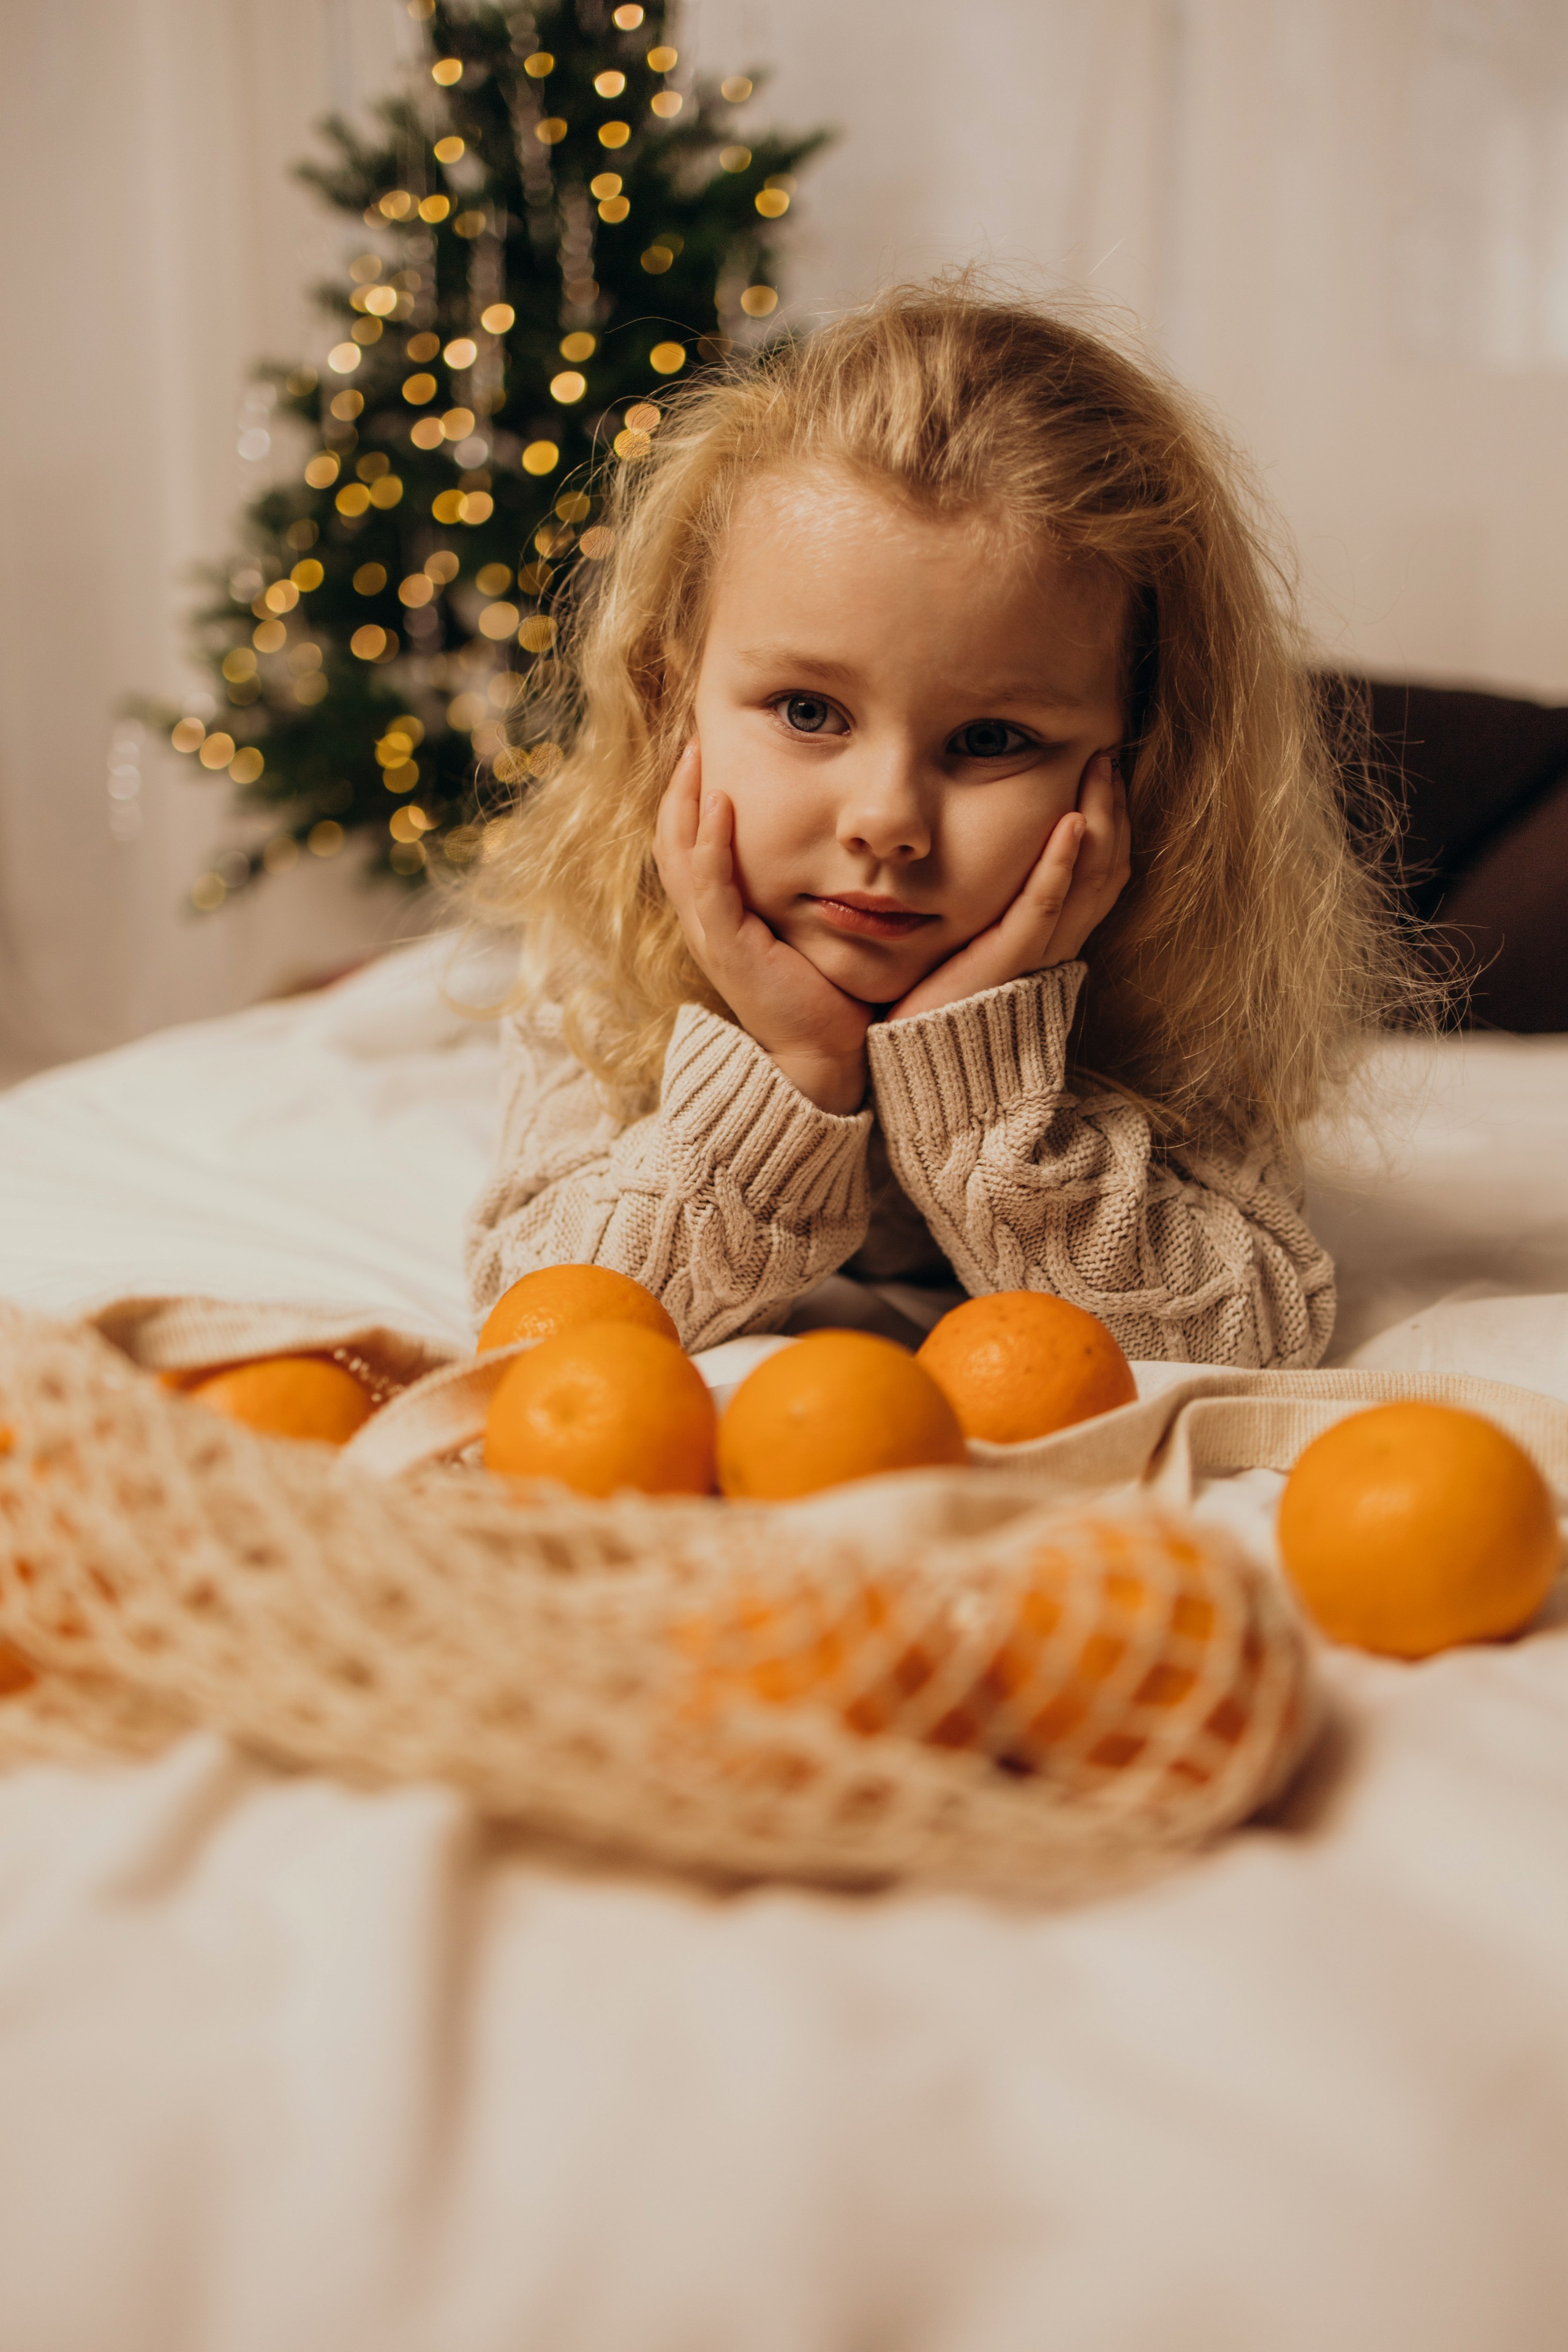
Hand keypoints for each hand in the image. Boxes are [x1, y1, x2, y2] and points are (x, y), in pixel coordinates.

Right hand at [654, 742, 871, 1113]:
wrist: (824, 1060)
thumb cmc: (827, 997)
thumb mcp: (813, 931)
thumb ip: (811, 891)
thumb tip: (839, 848)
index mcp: (723, 917)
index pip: (692, 845)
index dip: (693, 798)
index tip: (710, 750)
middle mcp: (707, 923)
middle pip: (672, 840)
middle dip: (679, 786)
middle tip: (695, 735)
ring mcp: (711, 935)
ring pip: (679, 855)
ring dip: (685, 800)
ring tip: (695, 752)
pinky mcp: (726, 948)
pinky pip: (708, 885)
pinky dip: (710, 841)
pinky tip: (720, 802)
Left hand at [885, 750, 1130, 1023]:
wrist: (918, 1062)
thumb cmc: (935, 1003)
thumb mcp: (974, 941)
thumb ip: (993, 907)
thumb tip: (992, 857)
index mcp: (1050, 940)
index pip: (1100, 873)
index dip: (1111, 823)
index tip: (1105, 774)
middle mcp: (1054, 946)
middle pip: (1106, 869)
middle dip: (1112, 809)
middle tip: (1108, 756)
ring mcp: (1035, 955)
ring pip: (1088, 881)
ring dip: (1098, 820)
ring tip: (1099, 772)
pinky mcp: (1006, 961)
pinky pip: (1042, 908)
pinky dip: (1059, 865)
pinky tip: (1069, 824)